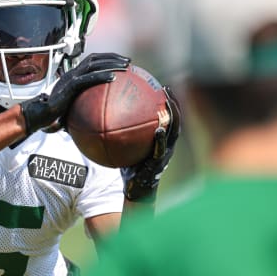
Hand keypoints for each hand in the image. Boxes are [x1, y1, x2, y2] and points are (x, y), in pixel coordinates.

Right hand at [20, 53, 129, 133]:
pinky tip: (113, 78)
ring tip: (125, 67)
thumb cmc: (54, 116)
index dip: (107, 58)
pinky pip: (88, 78)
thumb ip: (84, 109)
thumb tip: (101, 121)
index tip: (121, 62)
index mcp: (73, 76)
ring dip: (110, 63)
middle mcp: (72, 74)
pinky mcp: (69, 86)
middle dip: (112, 57)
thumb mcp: (73, 110)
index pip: (91, 61)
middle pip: (94, 58)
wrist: (39, 116)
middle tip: (128, 62)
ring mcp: (70, 78)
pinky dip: (101, 76)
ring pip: (93, 64)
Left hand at [121, 85, 181, 201]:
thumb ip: (120, 132)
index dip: (167, 100)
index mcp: (160, 138)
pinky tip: (159, 130)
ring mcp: (165, 154)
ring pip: (174, 132)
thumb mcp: (124, 146)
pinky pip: (162, 149)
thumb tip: (102, 113)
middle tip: (167, 88)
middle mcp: (166, 144)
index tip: (161, 85)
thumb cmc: (129, 167)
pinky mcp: (159, 164)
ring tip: (168, 105)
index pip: (166, 116)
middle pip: (174, 120)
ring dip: (173, 117)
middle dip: (173, 103)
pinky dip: (162, 139)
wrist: (136, 190)